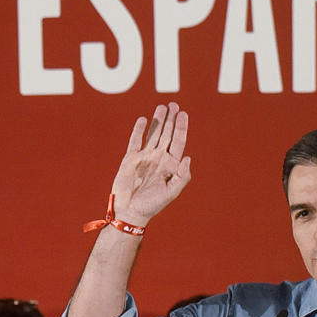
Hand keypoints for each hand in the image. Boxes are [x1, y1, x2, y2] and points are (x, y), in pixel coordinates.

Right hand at [110, 102, 191, 226]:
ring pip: (152, 134)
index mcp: (170, 165)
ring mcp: (144, 157)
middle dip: (170, 120)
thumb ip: (182, 176)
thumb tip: (187, 157)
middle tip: (174, 104)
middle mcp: (158, 158)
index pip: (178, 142)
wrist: (130, 211)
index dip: (181, 128)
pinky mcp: (130, 158)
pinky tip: (144, 120)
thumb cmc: (152, 204)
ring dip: (157, 121)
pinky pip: (135, 141)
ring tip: (162, 107)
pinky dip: (139, 130)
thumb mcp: (171, 192)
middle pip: (166, 134)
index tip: (183, 114)